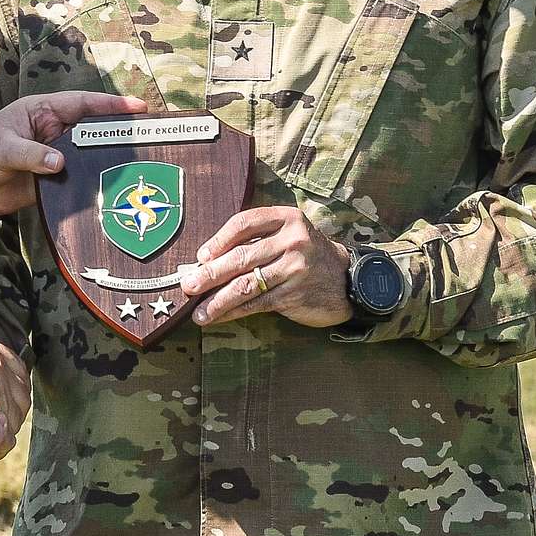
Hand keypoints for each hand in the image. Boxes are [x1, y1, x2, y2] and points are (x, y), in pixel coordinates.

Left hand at [0, 91, 147, 219]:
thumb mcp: (1, 149)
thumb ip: (30, 154)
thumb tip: (60, 163)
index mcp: (42, 111)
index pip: (82, 104)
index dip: (110, 104)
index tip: (138, 107)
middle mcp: (53, 131)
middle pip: (92, 128)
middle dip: (117, 131)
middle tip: (147, 137)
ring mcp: (56, 156)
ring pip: (88, 154)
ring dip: (108, 159)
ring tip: (138, 164)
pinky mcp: (55, 181)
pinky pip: (79, 180)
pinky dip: (94, 183)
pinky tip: (112, 189)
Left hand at [178, 207, 353, 327]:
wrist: (347, 279)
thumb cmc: (306, 255)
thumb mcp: (287, 236)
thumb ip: (254, 242)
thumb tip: (205, 262)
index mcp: (287, 218)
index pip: (243, 223)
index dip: (218, 240)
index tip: (201, 256)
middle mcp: (292, 240)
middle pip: (241, 256)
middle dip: (210, 273)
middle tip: (188, 285)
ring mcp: (295, 268)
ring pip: (246, 284)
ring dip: (218, 300)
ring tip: (198, 312)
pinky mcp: (295, 294)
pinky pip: (257, 303)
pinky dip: (234, 312)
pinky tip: (219, 317)